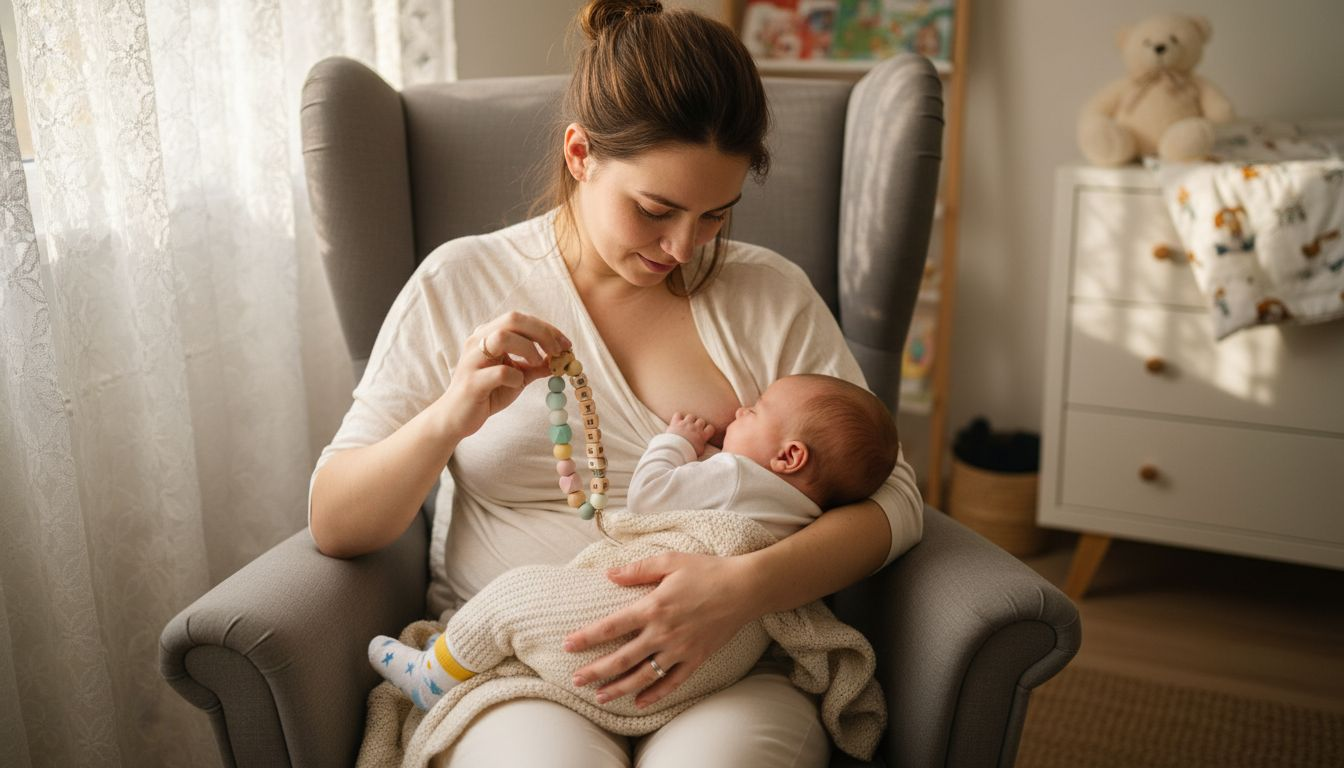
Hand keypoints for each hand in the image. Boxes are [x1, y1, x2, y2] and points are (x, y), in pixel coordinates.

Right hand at [435, 311, 570, 439]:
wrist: (456, 418)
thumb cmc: (487, 393)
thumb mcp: (517, 377)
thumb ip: (536, 366)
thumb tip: (561, 360)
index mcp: (488, 335)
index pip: (520, 319)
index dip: (546, 328)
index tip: (566, 344)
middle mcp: (477, 341)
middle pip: (512, 319)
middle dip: (542, 333)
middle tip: (558, 351)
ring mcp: (472, 360)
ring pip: (503, 337)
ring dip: (528, 348)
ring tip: (538, 364)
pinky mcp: (472, 382)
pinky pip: (499, 372)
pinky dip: (515, 377)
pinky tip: (517, 384)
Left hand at [564, 552, 757, 707]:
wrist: (745, 588)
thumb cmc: (707, 571)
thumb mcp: (670, 561)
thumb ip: (637, 569)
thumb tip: (608, 574)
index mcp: (653, 607)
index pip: (611, 626)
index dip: (587, 637)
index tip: (568, 645)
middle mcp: (663, 633)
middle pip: (621, 658)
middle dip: (595, 671)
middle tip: (576, 680)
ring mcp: (680, 650)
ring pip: (643, 676)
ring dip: (619, 688)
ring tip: (600, 696)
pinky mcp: (696, 659)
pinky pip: (672, 683)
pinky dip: (654, 695)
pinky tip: (639, 702)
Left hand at [666, 412, 714, 456]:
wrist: (675, 451)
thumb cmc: (688, 453)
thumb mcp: (699, 452)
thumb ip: (702, 445)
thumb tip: (703, 443)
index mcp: (702, 435)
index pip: (711, 428)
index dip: (708, 429)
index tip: (705, 432)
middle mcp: (695, 428)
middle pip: (701, 420)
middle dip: (699, 424)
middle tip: (695, 430)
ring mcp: (686, 424)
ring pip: (691, 416)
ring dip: (689, 420)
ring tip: (686, 425)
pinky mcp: (676, 422)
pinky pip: (678, 415)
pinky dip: (678, 417)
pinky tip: (677, 422)